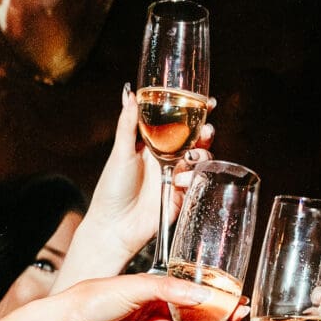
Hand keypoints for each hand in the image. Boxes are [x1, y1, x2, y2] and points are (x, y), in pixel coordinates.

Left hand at [52, 273, 240, 320]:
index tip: (232, 294)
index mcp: (152, 286)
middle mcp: (154, 307)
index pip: (189, 289)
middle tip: (238, 314)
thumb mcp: (137, 285)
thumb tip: (201, 292)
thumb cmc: (93, 298)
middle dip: (216, 314)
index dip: (211, 293)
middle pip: (193, 312)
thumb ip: (171, 290)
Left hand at [66, 85, 217, 274]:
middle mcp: (167, 158)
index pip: (177, 123)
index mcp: (152, 144)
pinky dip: (193, 177)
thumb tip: (129, 93)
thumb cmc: (112, 189)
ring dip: (202, 153)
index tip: (209, 102)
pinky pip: (198, 181)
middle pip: (195, 139)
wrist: (115, 227)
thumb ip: (128, 124)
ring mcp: (176, 176)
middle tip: (206, 131)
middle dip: (206, 132)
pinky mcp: (182, 195)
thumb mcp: (120, 153)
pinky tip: (179, 181)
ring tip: (189, 158)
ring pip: (201, 158)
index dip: (194, 112)